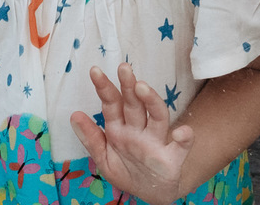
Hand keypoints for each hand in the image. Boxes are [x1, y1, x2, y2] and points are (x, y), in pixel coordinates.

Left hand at [70, 64, 193, 204]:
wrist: (152, 193)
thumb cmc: (128, 171)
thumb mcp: (104, 158)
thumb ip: (91, 138)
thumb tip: (74, 115)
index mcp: (120, 129)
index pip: (112, 104)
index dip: (104, 88)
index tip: (95, 71)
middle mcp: (139, 130)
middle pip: (134, 104)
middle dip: (128, 85)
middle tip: (123, 68)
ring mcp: (156, 141)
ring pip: (157, 116)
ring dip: (151, 100)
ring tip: (141, 87)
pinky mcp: (173, 158)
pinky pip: (182, 146)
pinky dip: (185, 138)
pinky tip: (182, 133)